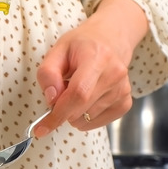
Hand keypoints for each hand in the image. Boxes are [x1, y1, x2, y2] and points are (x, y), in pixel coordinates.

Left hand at [34, 0, 148, 135]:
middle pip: (81, 109)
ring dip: (74, 112)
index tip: (41, 129)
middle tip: (60, 94)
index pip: (78, 94)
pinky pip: (98, 122)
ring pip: (87, 119)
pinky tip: (87, 99)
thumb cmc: (82, 45)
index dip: (58, 114)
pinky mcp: (125, 102)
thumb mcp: (58, 50)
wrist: (112, 39)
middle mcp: (114, 74)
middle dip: (62, 110)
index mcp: (97, 57)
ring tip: (77, 90)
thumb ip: (48, 73)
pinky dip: (86, 117)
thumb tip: (51, 99)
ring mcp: (123, 90)